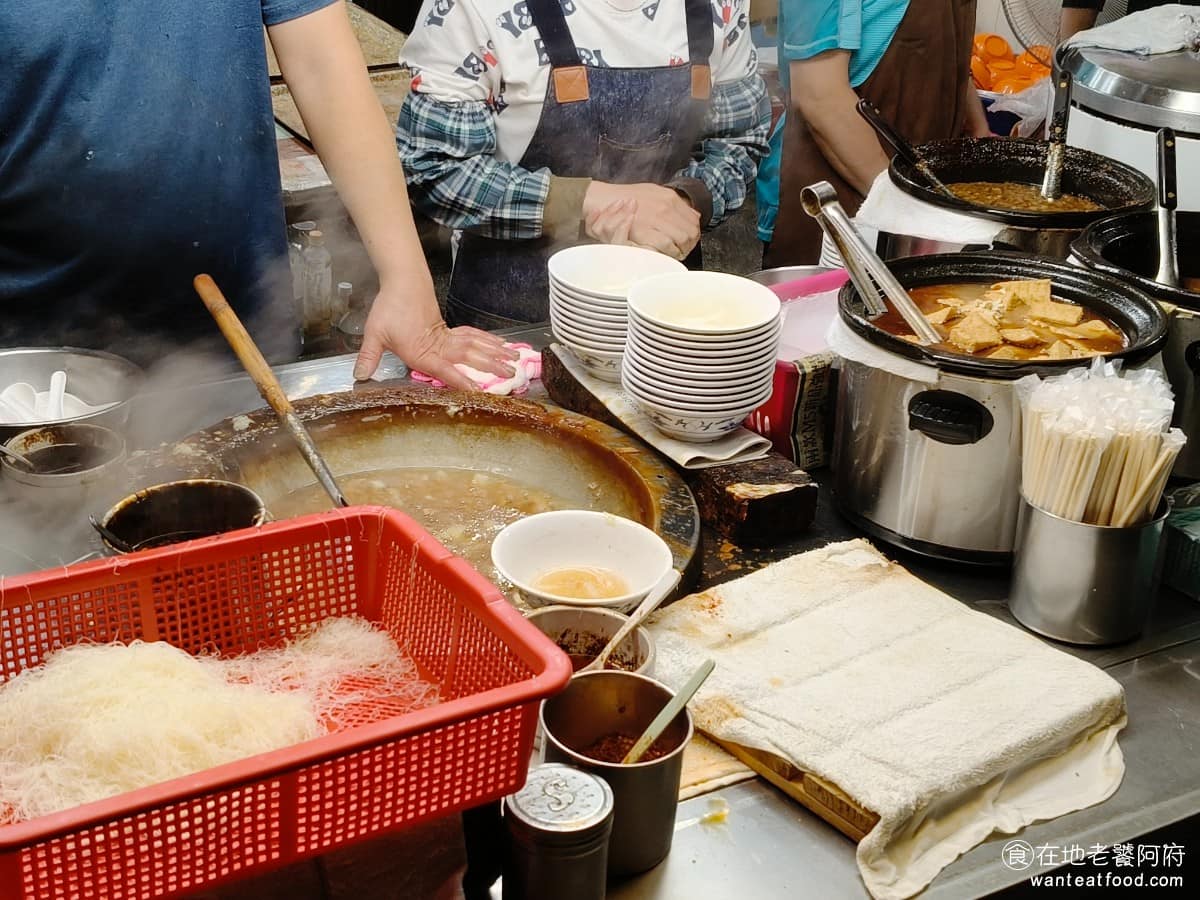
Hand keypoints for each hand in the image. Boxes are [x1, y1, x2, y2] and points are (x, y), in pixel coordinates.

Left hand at [353, 283, 517, 389]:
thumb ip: (368, 357)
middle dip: (492, 368)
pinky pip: (474, 337)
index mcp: (422, 352)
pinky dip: (489, 342)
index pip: (445, 370)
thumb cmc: (389, 308)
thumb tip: (359, 376)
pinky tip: (501, 346)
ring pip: (477, 347)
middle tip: (511, 375)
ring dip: (496, 354)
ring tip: (515, 361)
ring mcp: (448, 337)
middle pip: (471, 358)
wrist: (402, 282)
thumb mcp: (374, 334)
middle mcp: (440, 346)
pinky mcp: (450, 330)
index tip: (478, 391)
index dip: (461, 382)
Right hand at [583, 182, 699, 259]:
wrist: (605, 200)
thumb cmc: (625, 198)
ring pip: (683, 239)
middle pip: (691, 231)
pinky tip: (665, 255)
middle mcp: (667, 207)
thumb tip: (692, 214)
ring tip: (674, 254)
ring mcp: (657, 219)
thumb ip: (673, 203)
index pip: (694, 219)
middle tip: (683, 250)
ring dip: (681, 250)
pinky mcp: (647, 231)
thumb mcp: (653, 192)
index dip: (694, 232)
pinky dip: (669, 253)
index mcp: (669, 197)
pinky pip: (668, 246)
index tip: (689, 240)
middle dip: (690, 244)